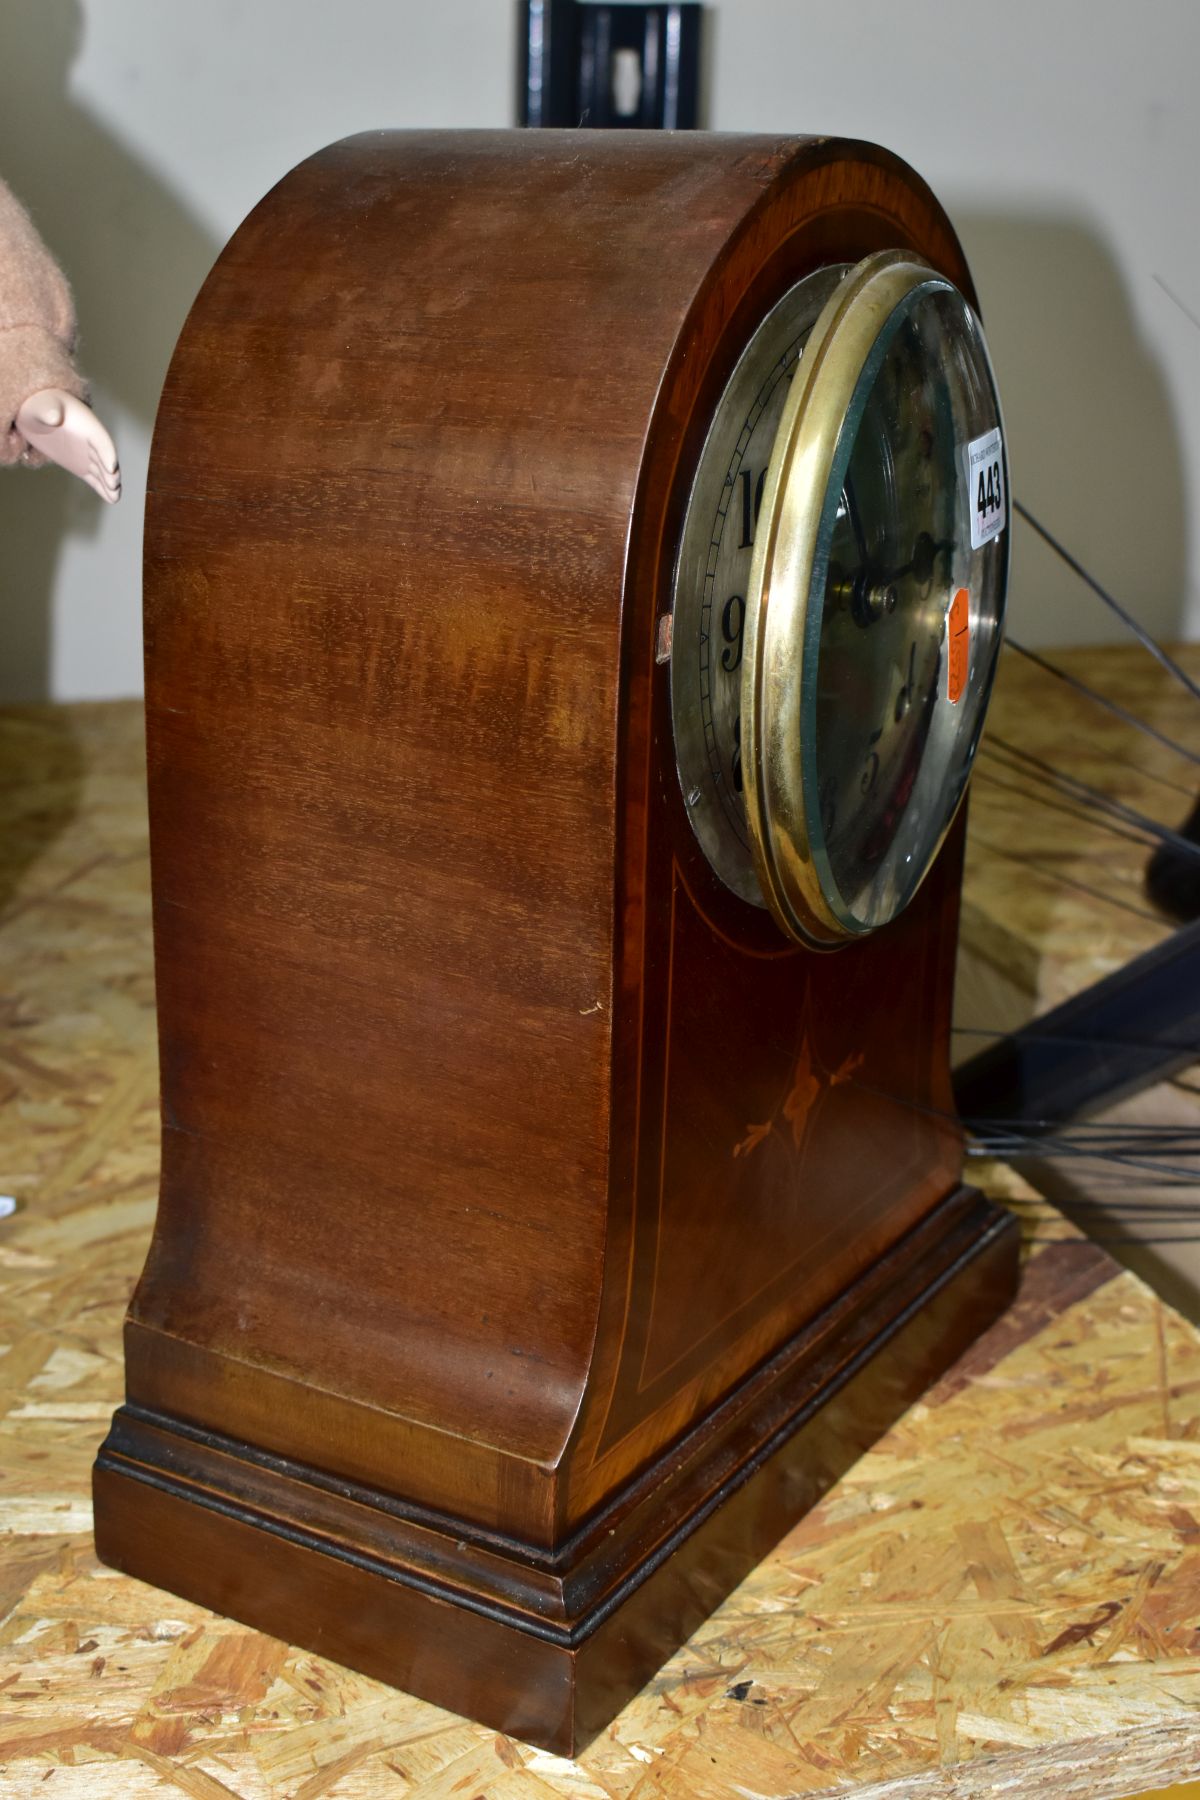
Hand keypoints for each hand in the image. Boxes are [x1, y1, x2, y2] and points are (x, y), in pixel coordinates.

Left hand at [15, 389, 119, 503]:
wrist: (37, 414)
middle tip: (113, 484)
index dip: (107, 452)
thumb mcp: (41, 406)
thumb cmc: (40, 406)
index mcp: (87, 425)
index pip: (100, 439)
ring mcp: (87, 455)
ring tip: (115, 498)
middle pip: (105, 458)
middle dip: (110, 471)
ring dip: (110, 484)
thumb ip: (48, 411)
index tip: (111, 467)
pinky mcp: (80, 466)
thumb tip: (54, 417)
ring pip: (103, 471)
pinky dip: (102, 488)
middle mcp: (92, 441)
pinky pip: (94, 478)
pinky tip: (110, 500)